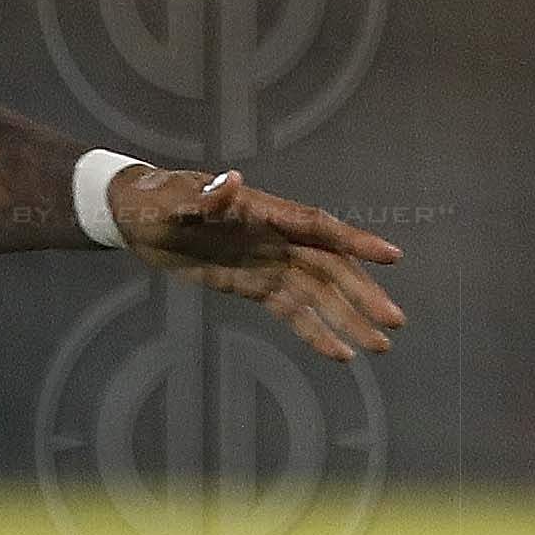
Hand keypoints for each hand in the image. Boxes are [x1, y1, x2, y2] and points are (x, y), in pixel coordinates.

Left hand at [112, 164, 404, 363]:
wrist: (139, 218)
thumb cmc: (159, 200)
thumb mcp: (177, 200)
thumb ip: (207, 198)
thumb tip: (230, 180)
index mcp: (267, 213)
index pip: (319, 227)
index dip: (356, 241)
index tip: (392, 257)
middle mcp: (278, 239)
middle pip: (331, 268)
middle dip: (364, 295)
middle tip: (394, 322)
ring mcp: (270, 264)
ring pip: (320, 295)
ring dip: (350, 320)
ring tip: (380, 347)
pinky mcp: (256, 286)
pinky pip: (293, 312)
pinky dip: (316, 332)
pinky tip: (340, 354)